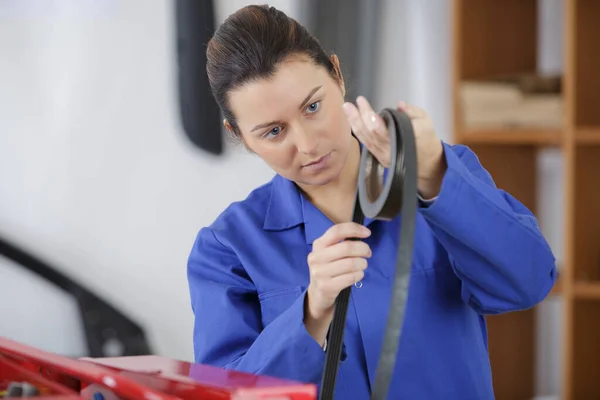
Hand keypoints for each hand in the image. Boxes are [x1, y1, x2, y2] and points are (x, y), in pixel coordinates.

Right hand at [304, 222, 371, 344]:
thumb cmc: (329, 268)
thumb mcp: (329, 252)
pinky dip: (359, 275)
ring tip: (362, 265)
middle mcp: (316, 257)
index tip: (367, 233)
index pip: (336, 231)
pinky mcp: (326, 287)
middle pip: (346, 247)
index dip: (354, 229)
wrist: (318, 293)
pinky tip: (358, 274)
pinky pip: (351, 277)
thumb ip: (342, 242)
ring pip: (351, 263)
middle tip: (368, 253)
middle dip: (363, 248)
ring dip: (362, 263)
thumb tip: (362, 234)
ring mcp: (320, 273)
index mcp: (318, 244)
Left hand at [343, 97, 446, 198]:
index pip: (388, 133)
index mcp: (405, 140)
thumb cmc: (426, 137)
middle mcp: (391, 149)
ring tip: (346, 108)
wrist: (425, 162)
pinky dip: (357, 131)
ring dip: (354, 122)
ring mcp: (383, 154)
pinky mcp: (377, 156)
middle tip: (352, 104)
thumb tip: (400, 105)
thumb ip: (412, 112)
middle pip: (373, 134)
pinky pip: (365, 143)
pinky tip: (350, 120)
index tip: (371, 114)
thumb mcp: (425, 121)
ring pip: (366, 138)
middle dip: (361, 118)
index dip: (378, 125)